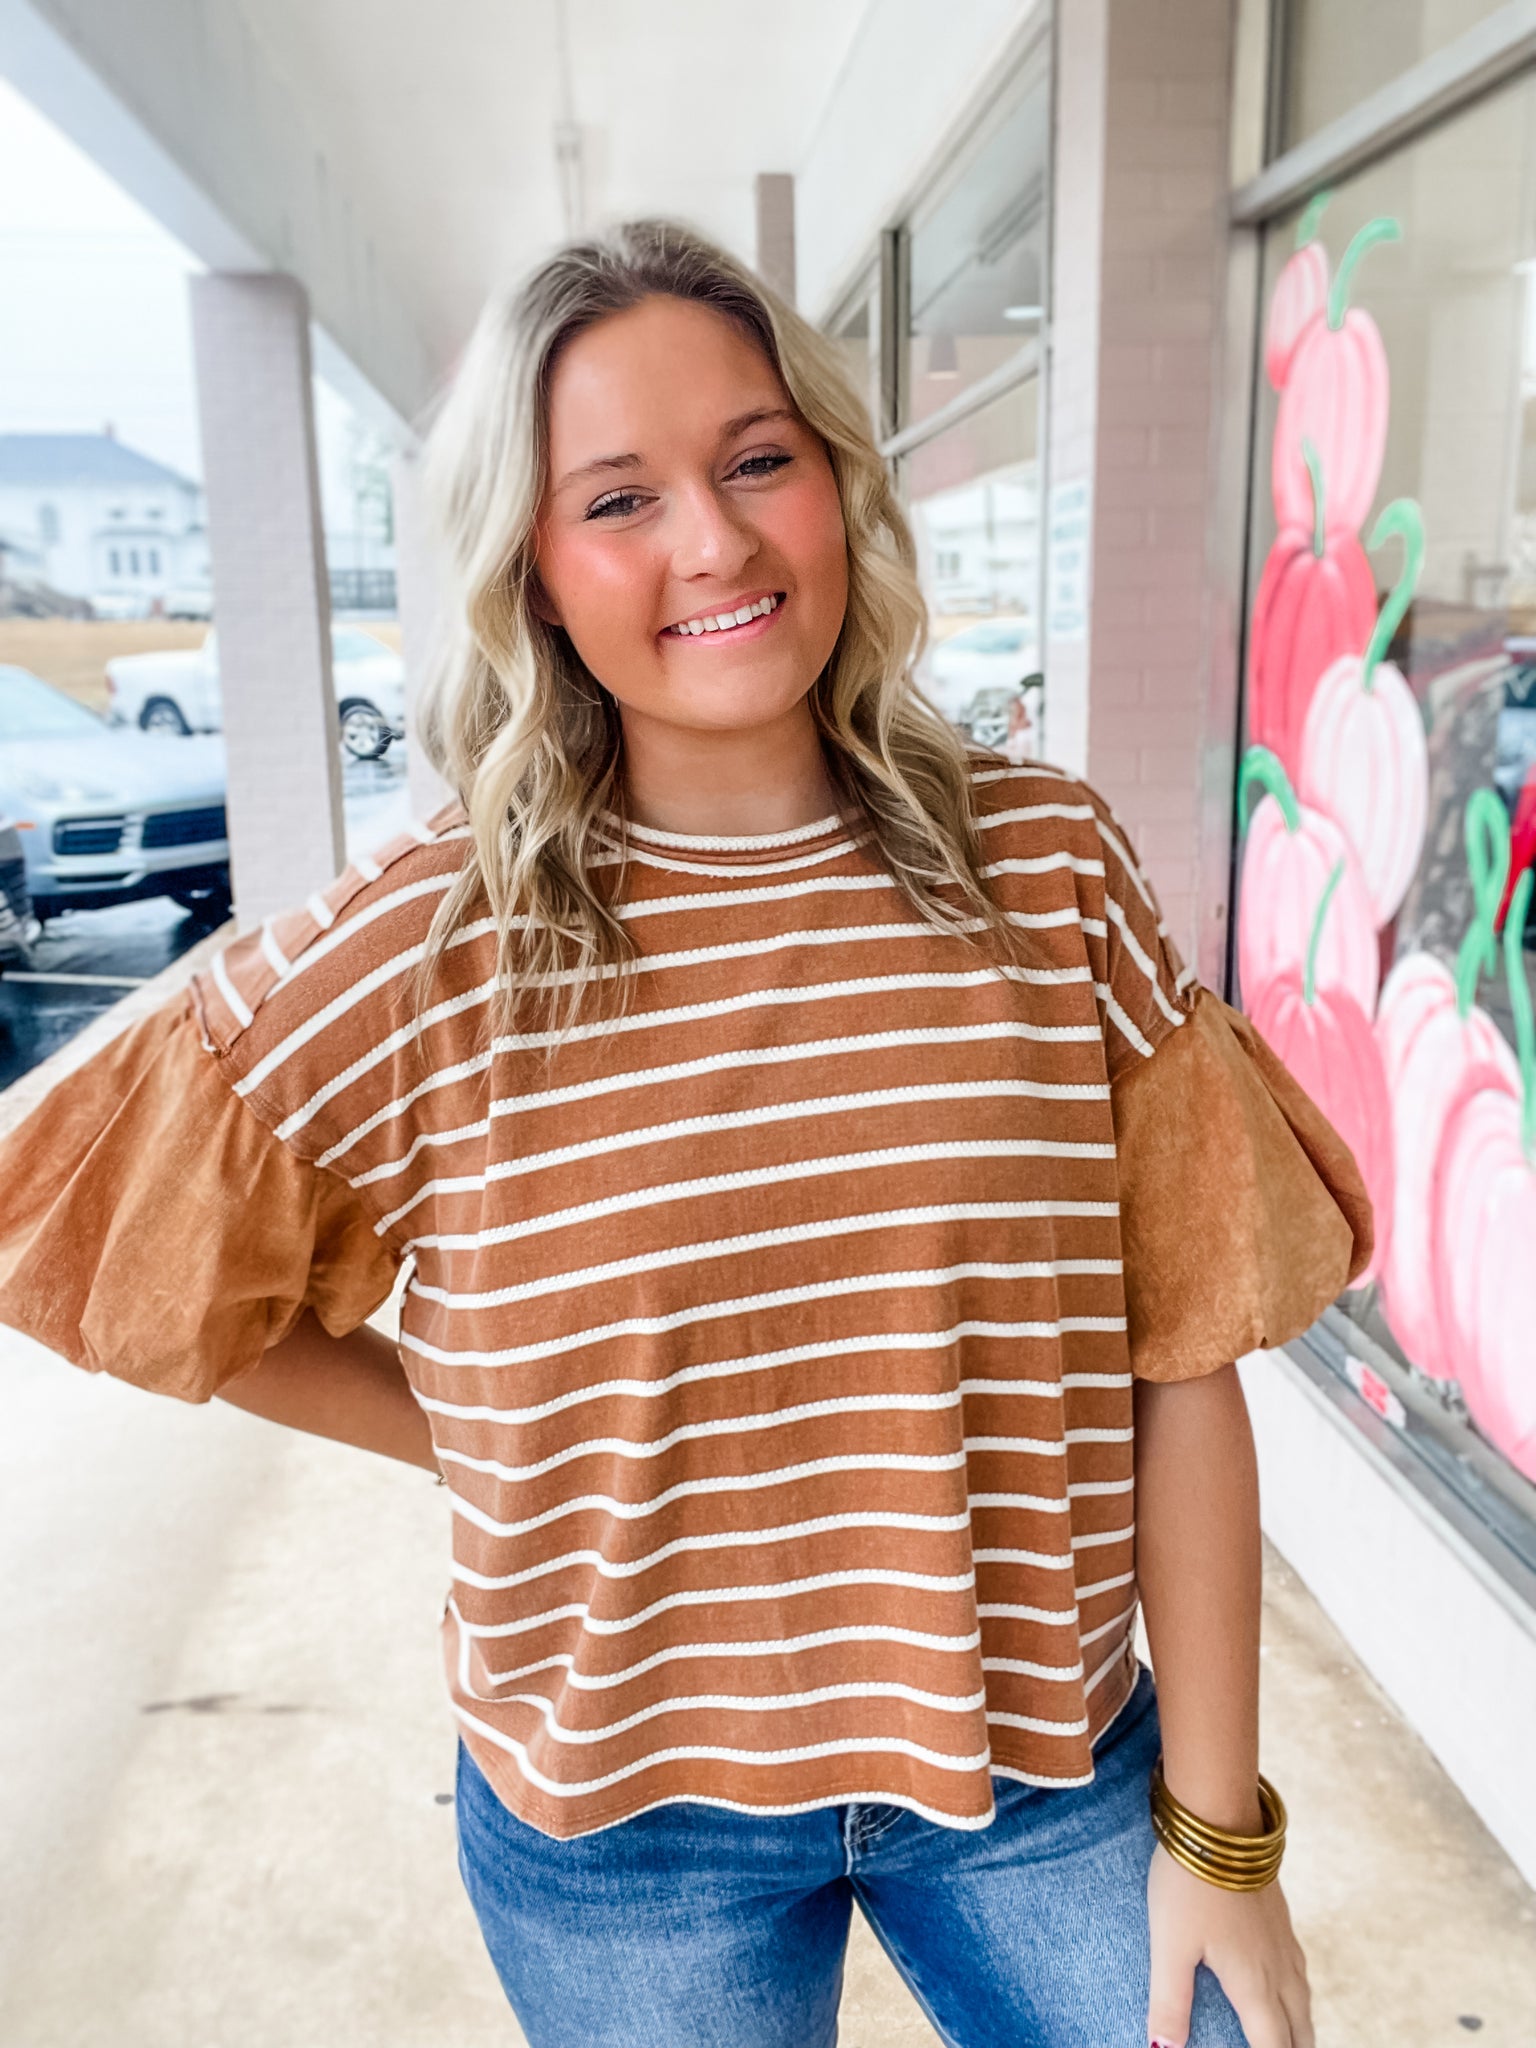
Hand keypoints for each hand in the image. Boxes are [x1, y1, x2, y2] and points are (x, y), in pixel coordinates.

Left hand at [1146, 1844, 1313, 2047]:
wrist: (1219, 1820)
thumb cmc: (1190, 1883)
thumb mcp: (1170, 1945)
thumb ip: (1170, 2000)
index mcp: (1254, 1984)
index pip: (1273, 2046)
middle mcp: (1278, 1968)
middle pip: (1299, 2030)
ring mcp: (1284, 1940)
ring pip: (1303, 1999)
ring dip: (1300, 2028)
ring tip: (1292, 2041)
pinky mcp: (1281, 1916)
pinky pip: (1299, 1970)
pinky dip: (1297, 1995)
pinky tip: (1284, 1984)